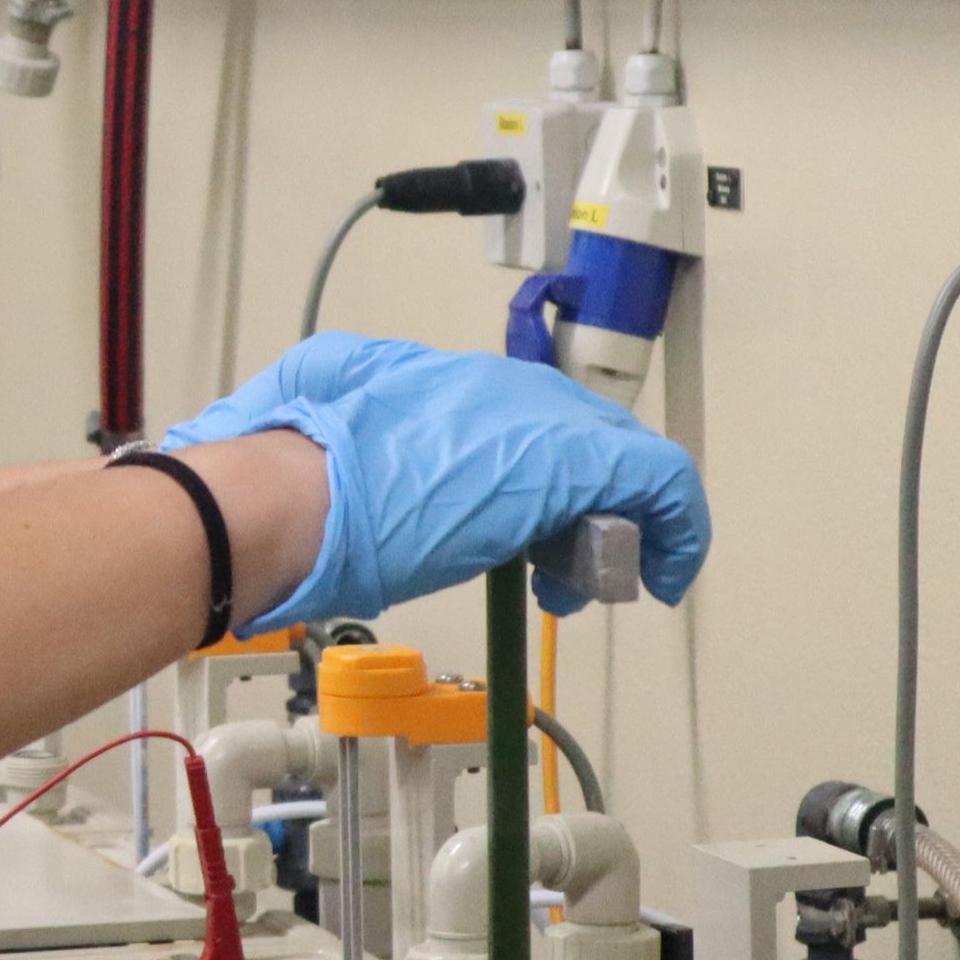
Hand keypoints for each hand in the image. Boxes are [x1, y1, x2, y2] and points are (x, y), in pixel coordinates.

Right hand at [160, 332, 710, 628]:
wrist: (287, 497)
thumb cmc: (283, 481)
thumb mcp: (302, 418)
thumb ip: (338, 426)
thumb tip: (323, 454)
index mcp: (436, 380)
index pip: (520, 418)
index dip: (530, 477)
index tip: (518, 529)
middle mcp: (495, 387)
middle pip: (578, 433)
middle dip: (580, 502)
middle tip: (557, 561)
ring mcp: (537, 422)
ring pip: (620, 456)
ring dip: (615, 521)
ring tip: (583, 580)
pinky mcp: (574, 464)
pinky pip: (661, 484)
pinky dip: (676, 531)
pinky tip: (662, 579)